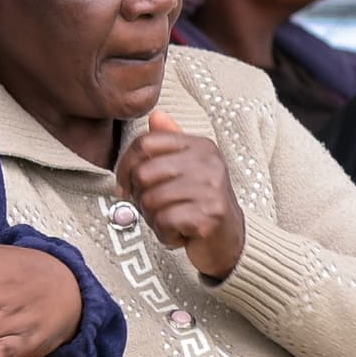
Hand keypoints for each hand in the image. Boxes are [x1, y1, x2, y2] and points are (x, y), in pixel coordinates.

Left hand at [115, 111, 243, 281]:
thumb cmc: (201, 204)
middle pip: (143, 173)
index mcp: (201, 146)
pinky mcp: (210, 215)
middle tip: (155, 209)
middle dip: (140, 198)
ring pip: (151, 200)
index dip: (125, 166)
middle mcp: (209, 163)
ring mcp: (211, 188)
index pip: (145, 142)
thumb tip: (156, 116)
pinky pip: (164, 222)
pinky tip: (180, 234)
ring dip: (153, 219)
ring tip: (172, 222)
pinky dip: (165, 234)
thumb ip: (170, 142)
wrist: (230, 240)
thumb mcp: (188, 168)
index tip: (126, 186)